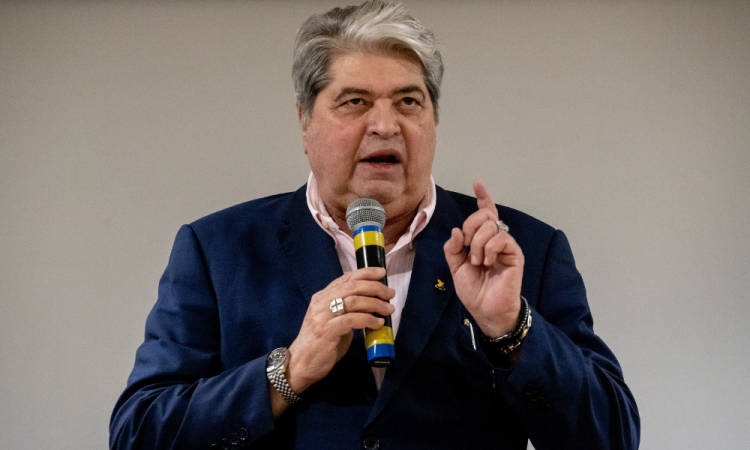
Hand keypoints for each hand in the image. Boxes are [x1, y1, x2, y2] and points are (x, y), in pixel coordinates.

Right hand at [287, 267, 394, 393]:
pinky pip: (351, 320)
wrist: (300, 363)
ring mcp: (322, 316)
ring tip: (388, 309)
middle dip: (374, 287)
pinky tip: (377, 323)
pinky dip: (368, 319)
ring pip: (353, 301)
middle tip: (389, 294)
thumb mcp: (333, 320)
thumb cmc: (320, 343)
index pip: (345, 278)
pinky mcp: (326, 331)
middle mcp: (321, 302)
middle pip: (351, 287)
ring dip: (375, 303)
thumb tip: (372, 303)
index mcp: (322, 297)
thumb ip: (346, 309)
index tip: (381, 273)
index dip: (365, 273)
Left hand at [443, 180, 524, 337]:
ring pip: (491, 226)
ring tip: (477, 262)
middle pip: (485, 215)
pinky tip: (486, 262)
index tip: (477, 183)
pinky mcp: (515, 254)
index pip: (485, 214)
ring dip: (477, 243)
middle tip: (466, 246)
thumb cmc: (473, 290)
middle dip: (471, 226)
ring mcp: (506, 246)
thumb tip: (456, 230)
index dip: (483, 198)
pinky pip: (501, 238)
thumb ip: (453, 248)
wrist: (485, 309)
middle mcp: (495, 240)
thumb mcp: (456, 267)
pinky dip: (489, 248)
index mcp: (482, 240)